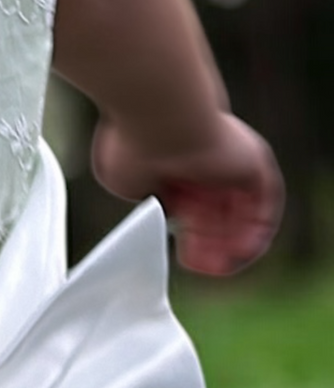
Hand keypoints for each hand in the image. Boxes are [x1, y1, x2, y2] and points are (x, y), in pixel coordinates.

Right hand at [90, 112, 283, 275]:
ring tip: (223, 267)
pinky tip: (243, 253)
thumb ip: (141, 196)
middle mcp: (203, 160)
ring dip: (231, 240)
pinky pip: (263, 204)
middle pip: (214, 210)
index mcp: (172, 160)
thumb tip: (155, 208)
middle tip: (202, 266)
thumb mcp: (125, 182)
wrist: (159, 119)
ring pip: (238, 209)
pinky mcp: (254, 163)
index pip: (187, 205)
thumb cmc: (132, 144)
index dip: (185, 235)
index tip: (182, 257)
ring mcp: (230, 161)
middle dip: (207, 242)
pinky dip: (255, 230)